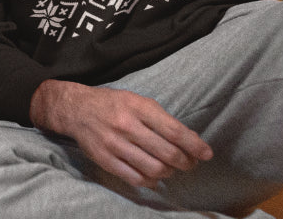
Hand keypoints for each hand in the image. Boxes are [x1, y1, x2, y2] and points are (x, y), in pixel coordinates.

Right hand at [29, 80, 212, 188]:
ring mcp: (115, 145)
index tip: (207, 154)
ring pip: (154, 168)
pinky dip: (150, 180)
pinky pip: (136, 178)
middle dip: (185, 162)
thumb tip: (190, 140)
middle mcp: (127, 126)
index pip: (174, 131)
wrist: (76, 109)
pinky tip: (154, 176)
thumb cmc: (112, 104)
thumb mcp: (137, 101)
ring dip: (169, 172)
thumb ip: (161, 119)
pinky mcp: (105, 160)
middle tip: (190, 163)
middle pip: (167, 153)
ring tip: (170, 169)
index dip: (194, 145)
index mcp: (138, 107)